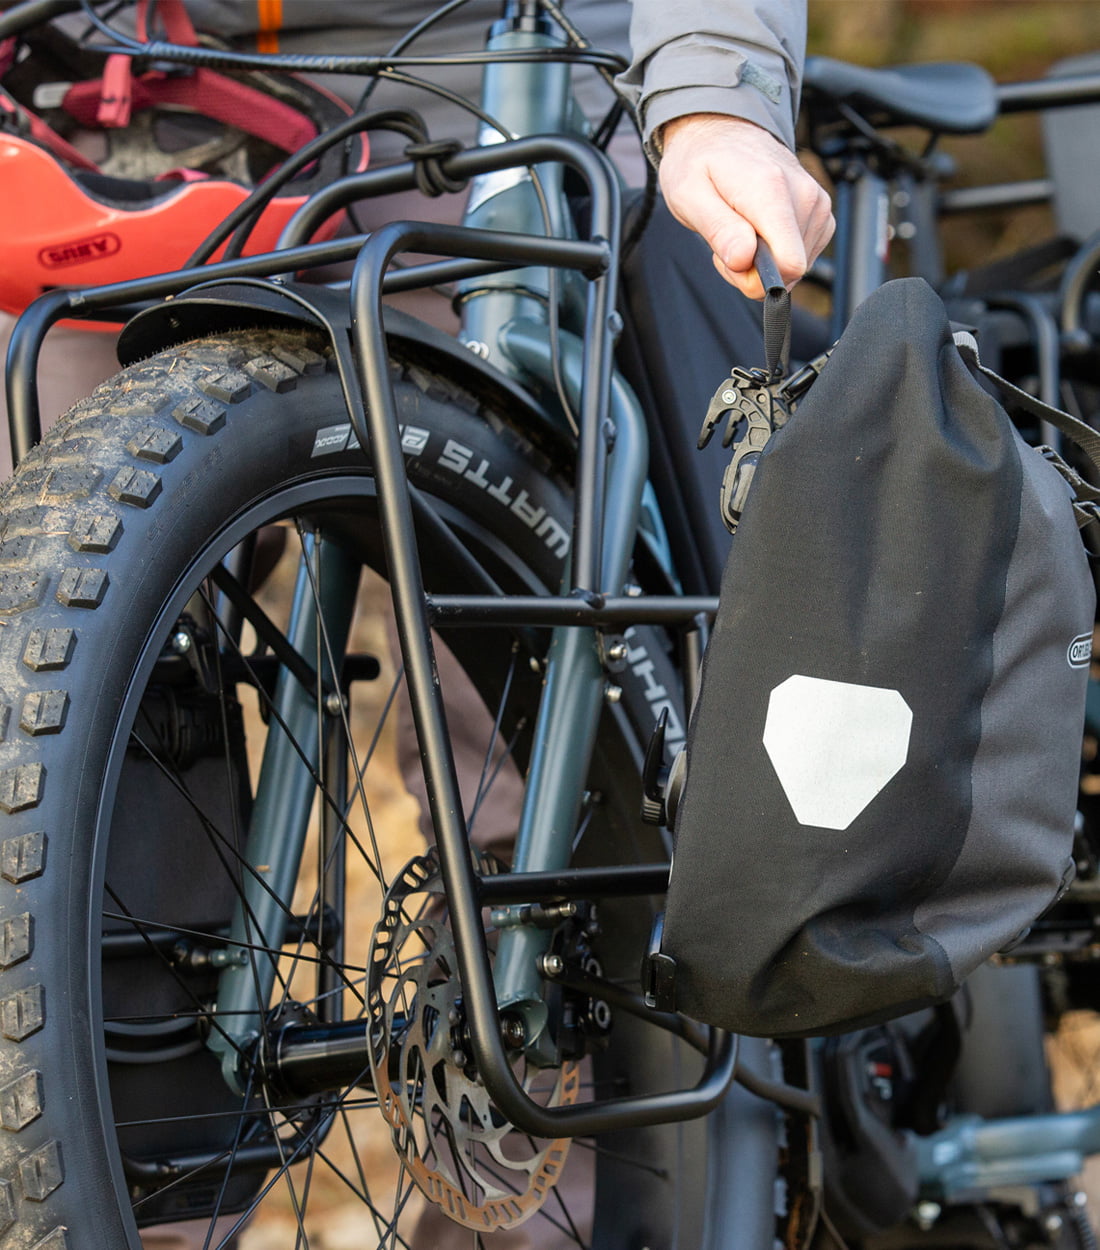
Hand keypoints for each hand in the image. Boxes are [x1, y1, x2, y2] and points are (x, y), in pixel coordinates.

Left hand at [657, 113, 834, 298]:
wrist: (721, 131)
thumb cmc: (701, 162)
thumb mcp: (688, 195)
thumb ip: (718, 229)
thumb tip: (744, 259)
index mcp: (772, 191)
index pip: (789, 263)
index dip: (755, 279)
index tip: (730, 259)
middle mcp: (804, 196)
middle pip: (789, 270)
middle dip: (753, 270)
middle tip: (728, 239)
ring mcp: (817, 204)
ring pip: (796, 267)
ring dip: (763, 261)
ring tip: (740, 228)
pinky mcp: (821, 213)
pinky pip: (801, 256)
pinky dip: (776, 252)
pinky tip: (757, 229)